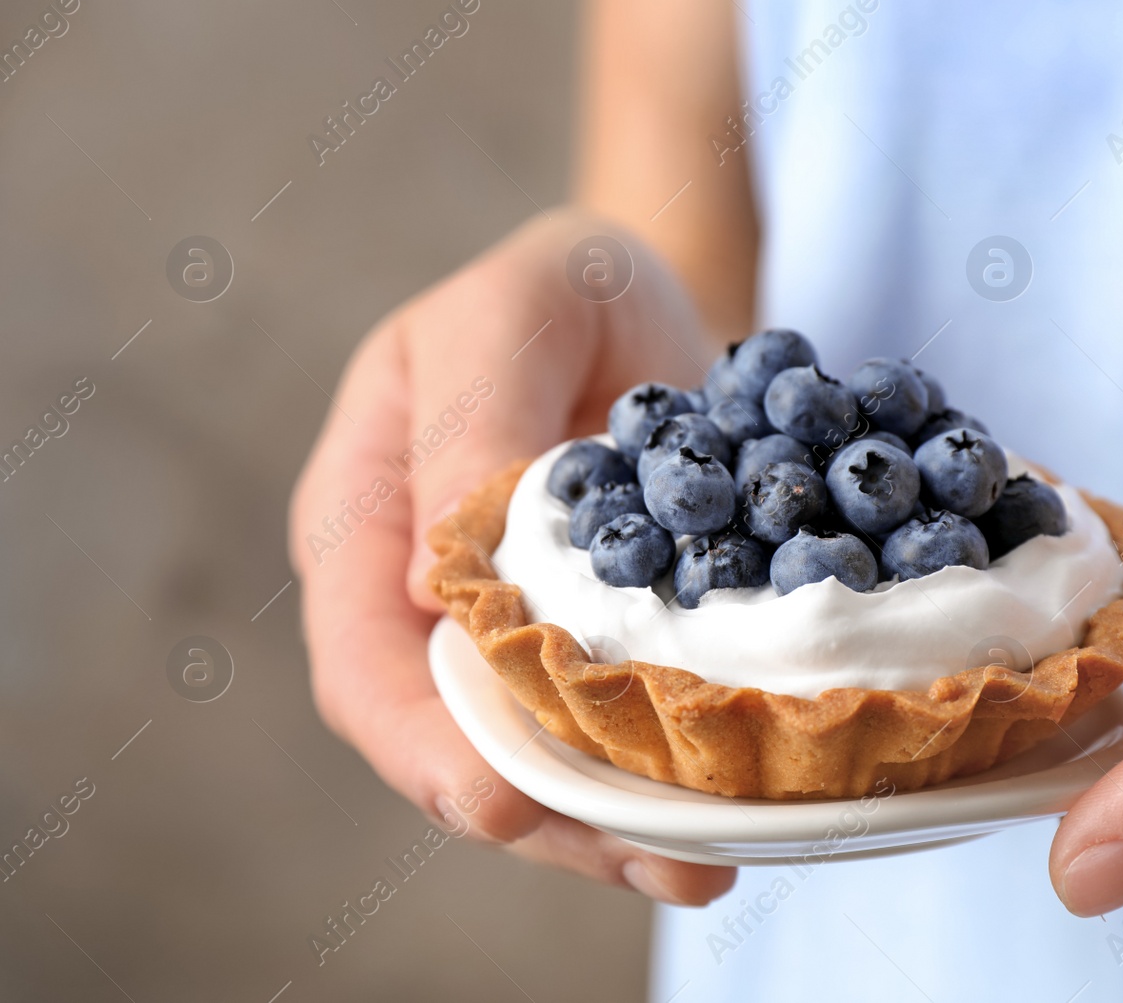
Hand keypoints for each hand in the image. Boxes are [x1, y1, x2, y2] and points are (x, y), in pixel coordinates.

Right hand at [289, 208, 733, 904]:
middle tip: (652, 857)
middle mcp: (423, 600)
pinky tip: (732, 815)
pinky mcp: (591, 647)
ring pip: (538, 759)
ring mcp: (509, 634)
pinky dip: (664, 779)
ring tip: (704, 862)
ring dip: (616, 822)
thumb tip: (431, 569)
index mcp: (365, 517)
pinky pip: (614, 729)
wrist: (646, 302)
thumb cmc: (562, 288)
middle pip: (452, 744)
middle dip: (543, 815)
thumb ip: (474, 412)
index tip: (501, 800)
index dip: (422, 743)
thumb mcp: (514, 311)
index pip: (363, 661)